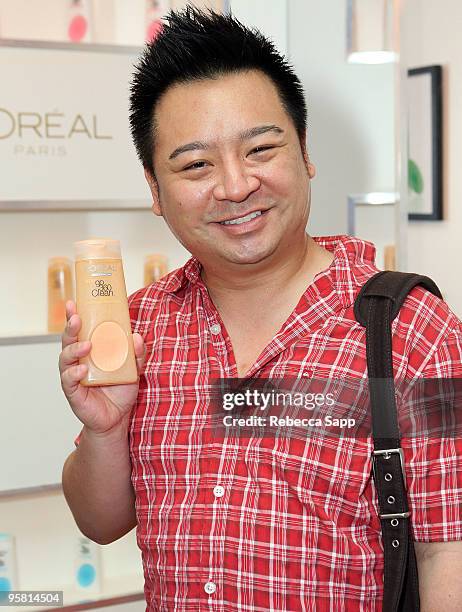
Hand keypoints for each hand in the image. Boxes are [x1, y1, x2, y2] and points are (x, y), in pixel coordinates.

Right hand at [59, 300, 145, 434]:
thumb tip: (137, 336)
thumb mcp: (133, 369)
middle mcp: (78, 361)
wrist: (117, 418)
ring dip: (74, 349)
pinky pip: (69, 381)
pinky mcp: (73, 392)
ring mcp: (74, 376)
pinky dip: (73, 374)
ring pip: (65, 358)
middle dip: (70, 327)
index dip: (74, 316)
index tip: (73, 302)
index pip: (80, 330)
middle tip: (76, 318)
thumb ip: (136, 353)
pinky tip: (81, 370)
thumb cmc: (120, 391)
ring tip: (86, 345)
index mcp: (90, 351)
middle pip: (68, 340)